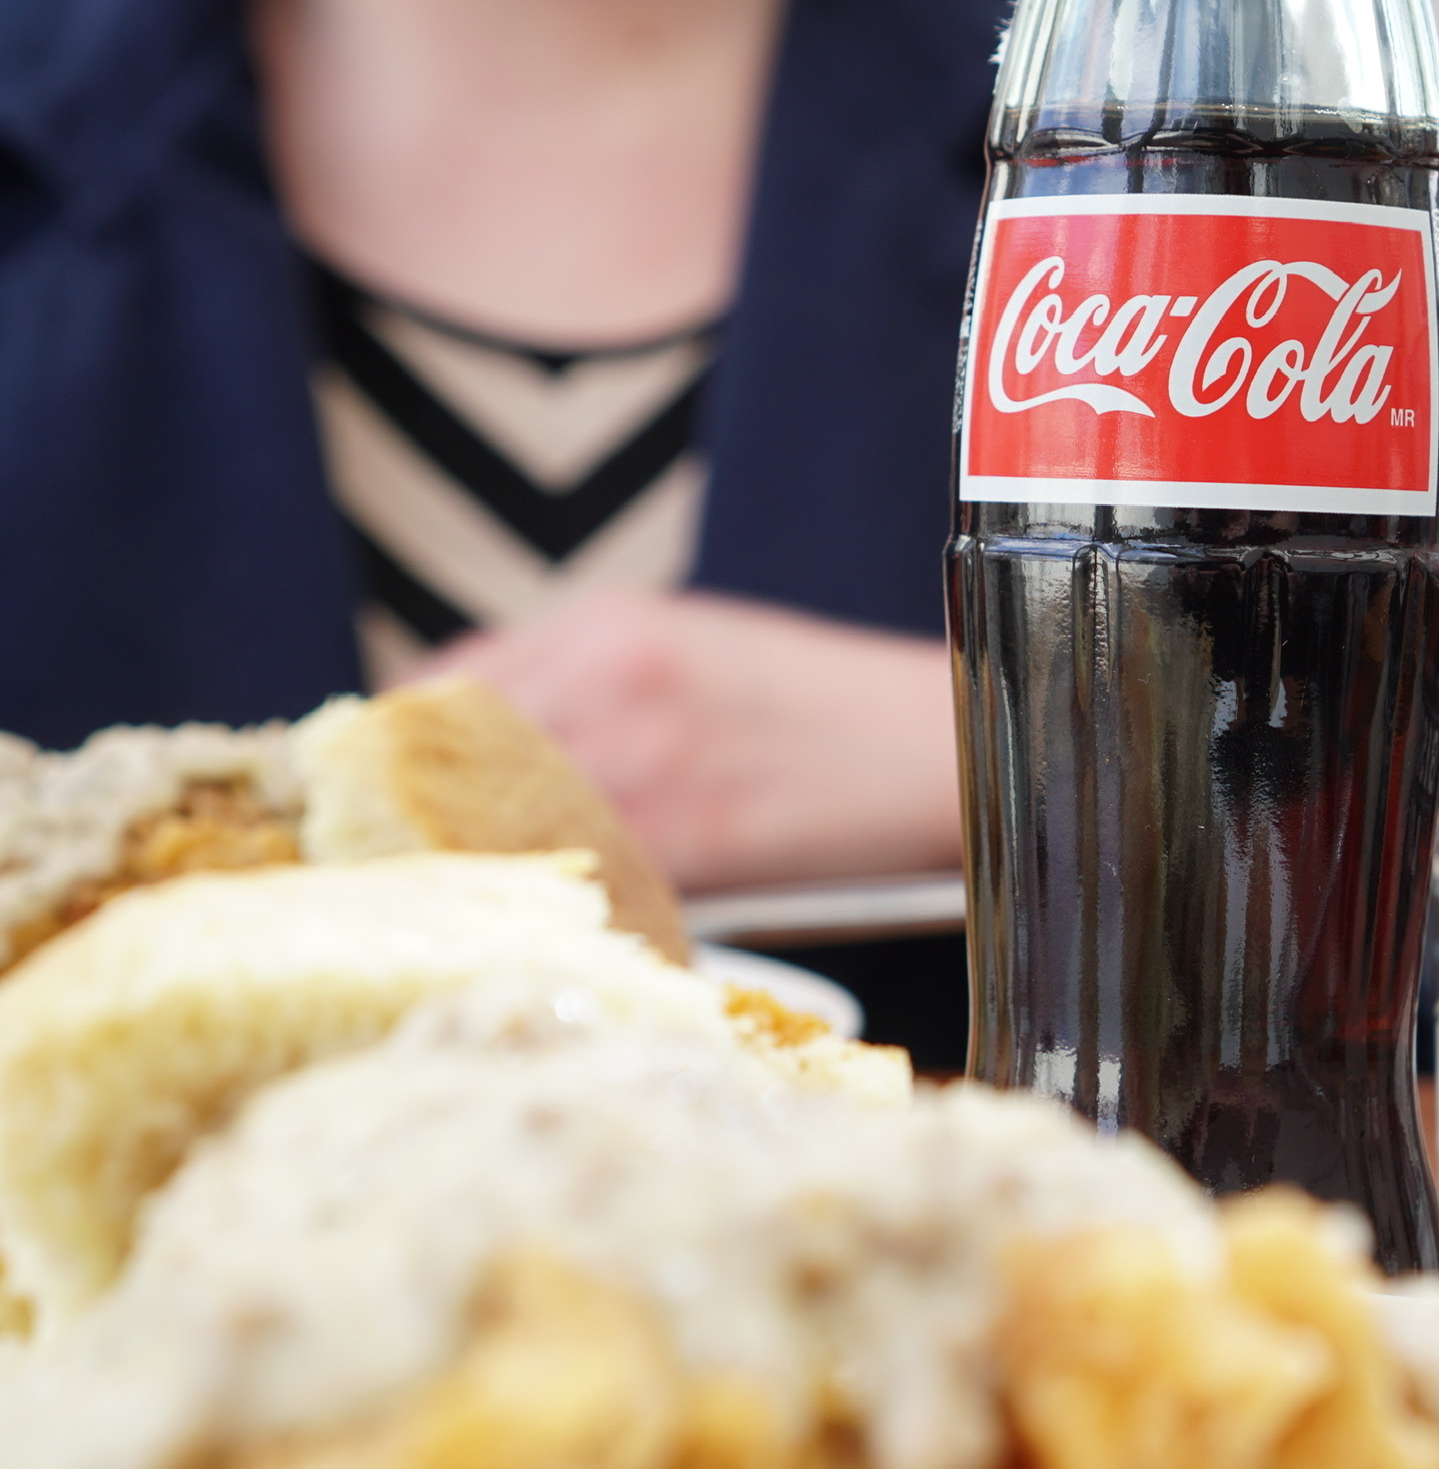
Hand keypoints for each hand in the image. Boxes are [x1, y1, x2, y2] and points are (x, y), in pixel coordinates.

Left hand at [407, 588, 960, 891]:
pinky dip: (568, 911)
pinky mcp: (696, 836)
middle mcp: (608, 679)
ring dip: (482, 876)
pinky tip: (573, 931)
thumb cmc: (820, 704)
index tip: (379, 806)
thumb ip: (582, 684)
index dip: (397, 756)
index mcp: (603, 624)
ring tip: (475, 917)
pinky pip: (588, 884)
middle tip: (403, 879)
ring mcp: (649, 757)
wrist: (943, 738)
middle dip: (417, 823)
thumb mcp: (688, 648)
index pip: (439, 688)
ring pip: (504, 828)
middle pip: (447, 762)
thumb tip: (472, 747)